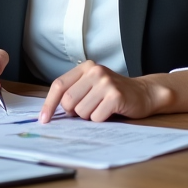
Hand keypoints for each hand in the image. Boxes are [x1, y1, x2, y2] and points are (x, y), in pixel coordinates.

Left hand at [39, 61, 164, 122]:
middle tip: (87, 110)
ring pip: (81, 111)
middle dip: (74, 112)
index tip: (43, 119)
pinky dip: (100, 120)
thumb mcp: (91, 86)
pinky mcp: (115, 96)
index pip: (59, 85)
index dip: (49, 104)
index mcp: (85, 67)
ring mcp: (106, 83)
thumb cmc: (112, 93)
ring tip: (101, 108)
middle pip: (68, 101)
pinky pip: (96, 117)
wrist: (143, 93)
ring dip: (89, 116)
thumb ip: (73, 92)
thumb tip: (50, 112)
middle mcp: (95, 72)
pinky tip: (110, 112)